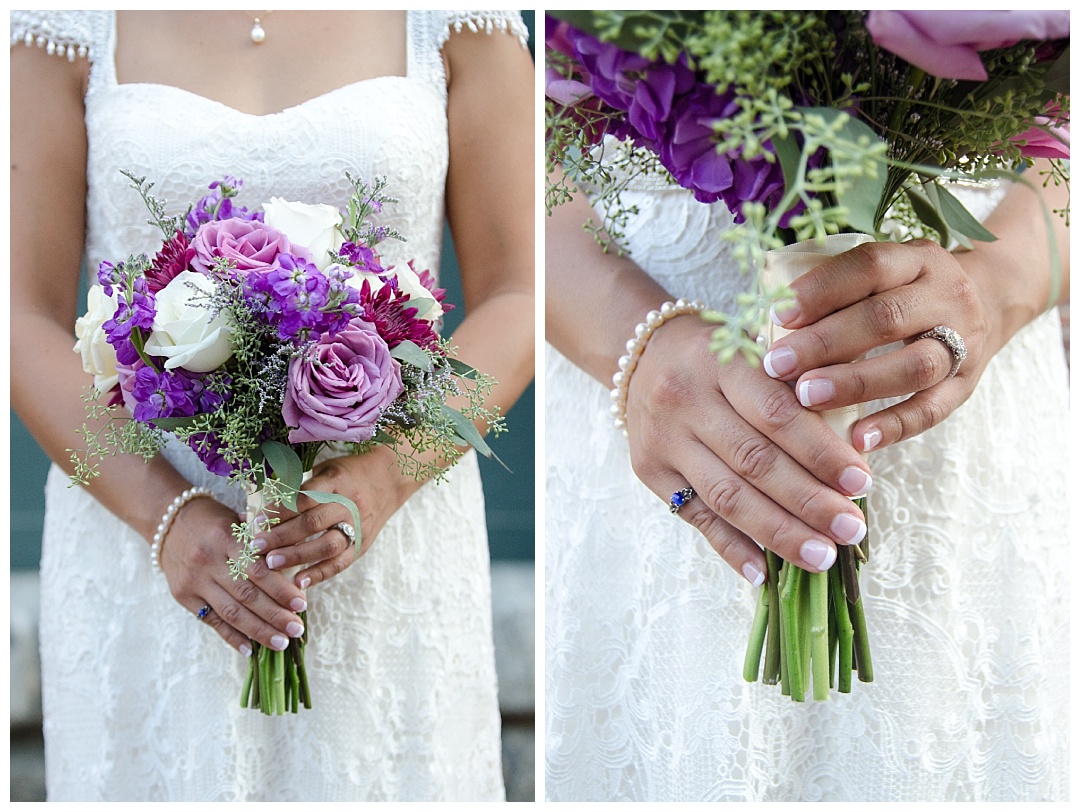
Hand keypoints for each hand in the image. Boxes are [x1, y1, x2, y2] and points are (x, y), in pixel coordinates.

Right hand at [159, 495, 308, 655]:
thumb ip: (264, 543)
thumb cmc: (215, 521)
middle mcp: (208, 561)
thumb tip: (296, 570)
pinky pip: (211, 621)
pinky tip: (250, 650)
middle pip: (246, 595)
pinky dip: (232, 637)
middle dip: (275, 615)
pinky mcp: (184, 596)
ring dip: (258, 631)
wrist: (169, 522)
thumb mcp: (239, 521)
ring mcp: (194, 581)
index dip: (281, 589)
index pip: (258, 570)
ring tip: (281, 642)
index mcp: (226, 539)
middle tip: (297, 628)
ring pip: (230, 612)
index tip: (302, 604)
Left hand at [252, 446, 415, 589]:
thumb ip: (295, 489)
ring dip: (297, 556)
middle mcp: (348, 504)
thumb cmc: (347, 474)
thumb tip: (253, 509)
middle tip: (257, 546)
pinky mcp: (362, 544)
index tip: (257, 521)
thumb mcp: (323, 471)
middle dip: (282, 536)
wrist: (389, 481)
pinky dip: (319, 574)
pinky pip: (341, 563)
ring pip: (327, 545)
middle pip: (313, 523)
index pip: (304, 497)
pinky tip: (298, 582)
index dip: (279, 511)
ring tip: (272, 564)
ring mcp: (358, 526)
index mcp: (335, 481)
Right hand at [625, 312, 873, 583]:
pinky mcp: (650, 471)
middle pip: (754, 461)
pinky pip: (695, 516)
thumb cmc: (719, 355)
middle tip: (851, 530)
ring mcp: (665, 439)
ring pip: (726, 496)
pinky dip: (730, 547)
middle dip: (809, 501)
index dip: (821, 452)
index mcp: (720, 362)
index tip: (862, 483)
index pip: (776, 413)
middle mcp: (686, 399)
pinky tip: (763, 572)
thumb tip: (853, 452)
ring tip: (821, 556)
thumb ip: (799, 386)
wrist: (642, 353)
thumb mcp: (756, 349)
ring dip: (778, 532)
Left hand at [760, 239, 991, 451]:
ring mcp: (963, 341)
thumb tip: (766, 325)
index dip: (821, 290)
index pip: (868, 266)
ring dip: (856, 383)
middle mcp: (946, 295)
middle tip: (778, 365)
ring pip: (914, 365)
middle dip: (826, 342)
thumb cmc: (905, 291)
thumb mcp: (882, 275)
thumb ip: (836, 293)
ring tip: (808, 397)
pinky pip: (932, 409)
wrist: (991, 299)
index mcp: (917, 260)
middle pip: (886, 318)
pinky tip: (856, 438)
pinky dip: (893, 426)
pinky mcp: (967, 385)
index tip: (778, 315)